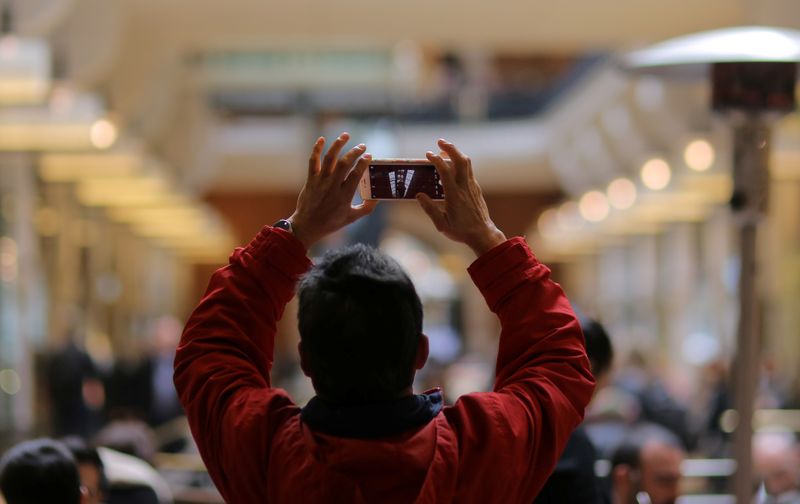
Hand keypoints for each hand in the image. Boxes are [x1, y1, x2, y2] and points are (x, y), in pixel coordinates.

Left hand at [288, 133, 376, 248]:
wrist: (307, 225)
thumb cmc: (331, 222)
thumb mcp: (352, 217)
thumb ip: (367, 208)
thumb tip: (377, 198)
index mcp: (344, 195)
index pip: (356, 174)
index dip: (363, 163)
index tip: (369, 156)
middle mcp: (332, 186)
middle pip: (344, 164)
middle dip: (354, 152)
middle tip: (362, 146)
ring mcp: (321, 181)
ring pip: (329, 159)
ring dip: (338, 145)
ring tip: (346, 135)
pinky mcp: (311, 179)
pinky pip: (313, 161)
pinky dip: (317, 149)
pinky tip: (322, 139)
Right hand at [417, 139, 505, 255]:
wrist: (482, 234)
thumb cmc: (461, 231)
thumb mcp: (441, 224)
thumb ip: (429, 209)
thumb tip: (419, 195)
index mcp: (454, 195)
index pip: (445, 171)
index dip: (436, 160)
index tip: (428, 154)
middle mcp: (465, 187)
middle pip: (460, 160)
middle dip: (450, 148)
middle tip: (439, 141)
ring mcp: (472, 187)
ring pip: (466, 163)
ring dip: (456, 153)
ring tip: (445, 150)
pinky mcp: (476, 189)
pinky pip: (468, 171)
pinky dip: (460, 163)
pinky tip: (453, 167)